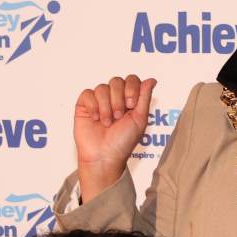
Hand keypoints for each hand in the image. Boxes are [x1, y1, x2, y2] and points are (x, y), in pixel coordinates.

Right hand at [74, 74, 154, 200]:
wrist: (104, 157)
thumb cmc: (123, 143)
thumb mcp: (140, 120)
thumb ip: (145, 98)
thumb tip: (152, 80)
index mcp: (129, 100)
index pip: (131, 80)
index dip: (131, 88)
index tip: (131, 105)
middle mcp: (114, 98)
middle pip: (116, 81)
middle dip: (118, 99)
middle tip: (118, 117)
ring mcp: (99, 101)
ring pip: (102, 88)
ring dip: (106, 106)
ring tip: (107, 123)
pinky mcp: (84, 106)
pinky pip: (87, 94)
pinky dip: (93, 106)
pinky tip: (96, 118)